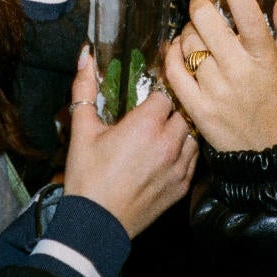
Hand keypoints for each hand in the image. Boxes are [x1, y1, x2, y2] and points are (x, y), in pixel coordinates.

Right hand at [63, 49, 197, 236]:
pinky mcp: (181, 187)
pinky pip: (194, 159)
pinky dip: (186, 149)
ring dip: (183, 126)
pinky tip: (170, 149)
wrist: (97, 223)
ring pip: (194, 134)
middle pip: (185, 111)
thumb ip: (84, 87)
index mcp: (145, 125)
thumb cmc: (88, 175)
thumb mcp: (82, 128)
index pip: (167, 92)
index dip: (160, 85)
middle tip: (159, 103)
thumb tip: (85, 54)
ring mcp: (178, 168)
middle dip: (174, 104)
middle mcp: (168, 144)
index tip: (153, 83)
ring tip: (167, 125)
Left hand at [163, 0, 276, 150]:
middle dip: (200, 6)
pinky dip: (171, 54)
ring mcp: (216, 91)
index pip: (250, 17)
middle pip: (206, 22)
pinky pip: (172, 69)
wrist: (274, 161)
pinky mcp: (197, 108)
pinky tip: (179, 52)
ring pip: (187, 42)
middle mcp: (240, 73)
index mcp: (266, 60)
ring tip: (198, 37)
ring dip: (187, 33)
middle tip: (203, 8)